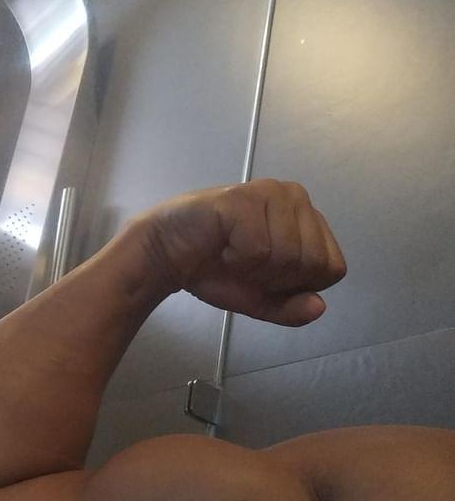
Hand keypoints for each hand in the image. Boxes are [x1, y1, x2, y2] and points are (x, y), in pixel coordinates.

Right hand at [139, 179, 347, 326]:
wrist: (166, 254)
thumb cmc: (215, 270)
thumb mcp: (261, 300)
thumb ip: (291, 308)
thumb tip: (319, 307)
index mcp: (308, 218)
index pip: (333, 268)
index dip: (299, 286)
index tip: (267, 276)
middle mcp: (296, 197)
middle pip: (313, 263)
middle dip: (277, 279)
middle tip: (246, 265)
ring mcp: (271, 193)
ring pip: (288, 256)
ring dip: (254, 269)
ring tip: (232, 254)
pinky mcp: (243, 198)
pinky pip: (258, 249)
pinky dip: (236, 260)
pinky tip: (222, 246)